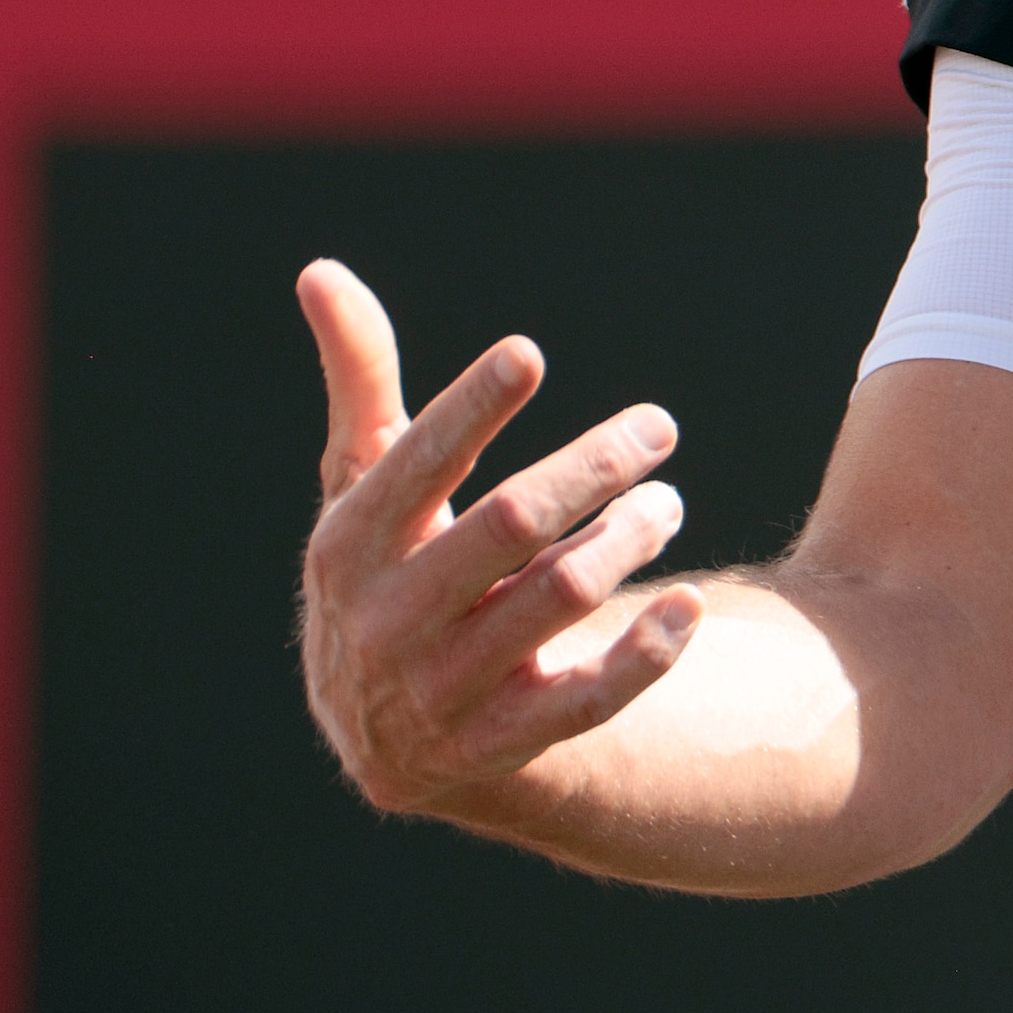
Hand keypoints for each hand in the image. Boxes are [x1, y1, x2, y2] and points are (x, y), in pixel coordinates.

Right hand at [296, 264, 702, 820]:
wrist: (383, 740)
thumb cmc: (386, 573)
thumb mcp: (362, 487)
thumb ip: (360, 383)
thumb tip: (322, 271)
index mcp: (351, 546)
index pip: (416, 464)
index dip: (472, 407)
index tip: (528, 355)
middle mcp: (391, 619)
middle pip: (512, 523)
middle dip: (595, 465)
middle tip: (659, 425)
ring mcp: (446, 688)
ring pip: (560, 596)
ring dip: (629, 538)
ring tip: (668, 502)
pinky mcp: (503, 742)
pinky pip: (586, 700)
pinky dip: (645, 653)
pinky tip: (690, 606)